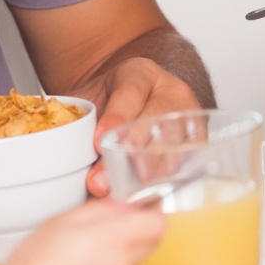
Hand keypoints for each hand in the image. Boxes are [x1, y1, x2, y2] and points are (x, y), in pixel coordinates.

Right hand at [0, 196, 165, 264]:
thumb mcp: (61, 221)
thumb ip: (100, 210)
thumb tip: (123, 206)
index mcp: (112, 239)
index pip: (158, 223)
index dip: (150, 214)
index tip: (139, 212)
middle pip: (150, 243)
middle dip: (135, 234)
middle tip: (107, 232)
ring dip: (118, 258)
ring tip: (83, 258)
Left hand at [71, 55, 200, 196]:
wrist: (129, 101)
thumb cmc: (108, 103)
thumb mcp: (87, 101)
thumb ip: (76, 123)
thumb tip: (65, 158)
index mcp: (139, 72)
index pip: (131, 91)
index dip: (116, 118)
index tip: (99, 143)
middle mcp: (170, 89)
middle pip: (157, 120)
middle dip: (133, 152)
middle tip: (112, 178)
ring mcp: (189, 113)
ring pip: (175, 142)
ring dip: (150, 171)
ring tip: (129, 191)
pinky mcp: (199, 137)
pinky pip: (188, 159)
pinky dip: (168, 177)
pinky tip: (150, 191)